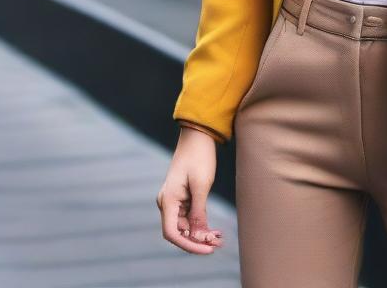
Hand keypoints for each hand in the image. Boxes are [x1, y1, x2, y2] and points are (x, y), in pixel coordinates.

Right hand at [157, 127, 224, 253]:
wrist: (198, 136)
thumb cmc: (199, 157)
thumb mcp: (201, 186)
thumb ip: (199, 213)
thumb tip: (198, 237)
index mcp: (167, 200)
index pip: (172, 233)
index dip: (189, 245)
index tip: (207, 249)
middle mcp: (167, 203)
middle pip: (180, 232)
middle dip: (198, 241)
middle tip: (218, 243)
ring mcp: (174, 201)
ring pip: (186, 226)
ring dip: (201, 234)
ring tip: (220, 238)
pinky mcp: (182, 198)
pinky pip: (190, 217)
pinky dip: (201, 224)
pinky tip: (215, 230)